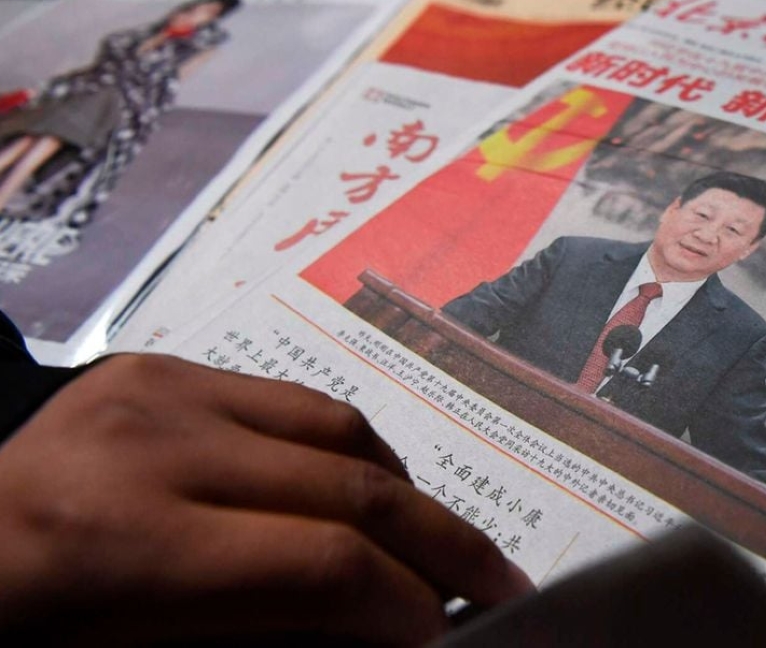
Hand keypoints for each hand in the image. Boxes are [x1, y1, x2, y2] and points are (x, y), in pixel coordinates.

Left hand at [0, 353, 533, 643]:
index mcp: (125, 550)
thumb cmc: (28, 631)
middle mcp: (151, 450)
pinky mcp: (162, 366)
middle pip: (351, 487)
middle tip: (496, 586)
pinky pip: (296, 400)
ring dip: (407, 491)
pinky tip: (369, 488)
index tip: (448, 637)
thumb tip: (390, 629)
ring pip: (340, 429)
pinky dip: (351, 450)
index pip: (323, 568)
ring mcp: (158, 390)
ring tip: (437, 542)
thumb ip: (272, 636)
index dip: (406, 608)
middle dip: (442, 546)